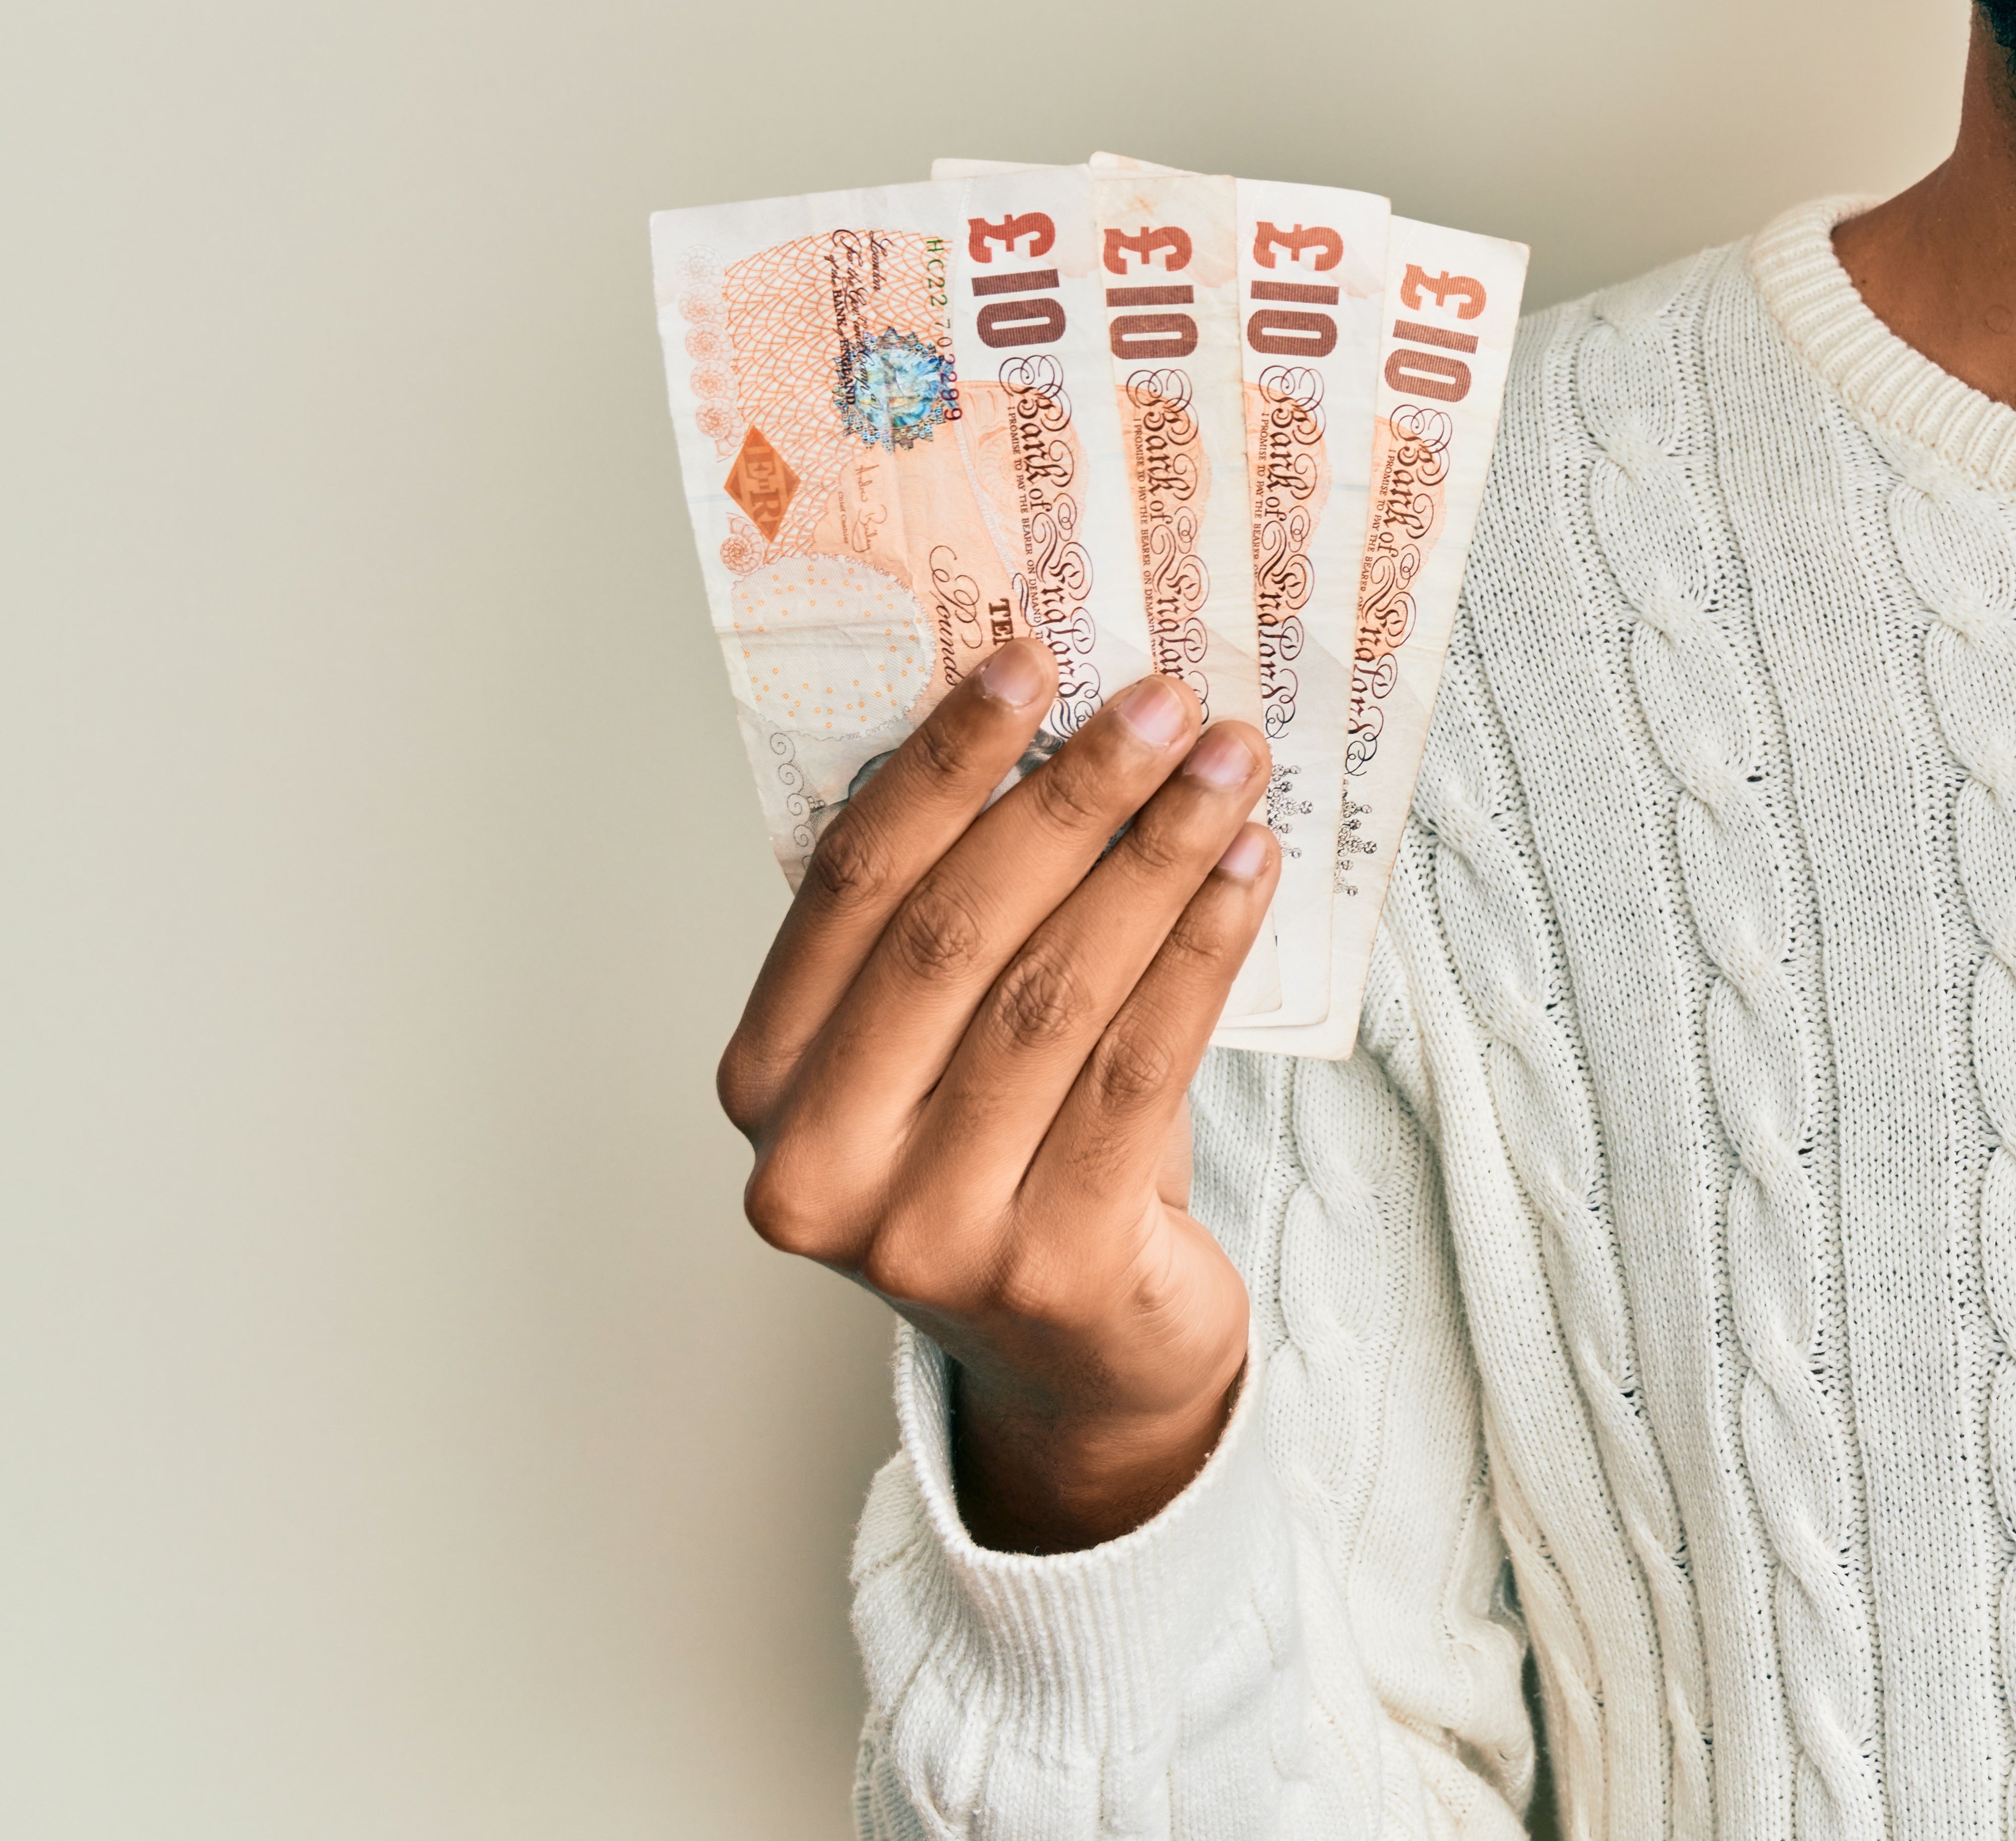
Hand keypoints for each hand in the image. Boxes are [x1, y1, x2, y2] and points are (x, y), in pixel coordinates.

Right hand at [717, 639, 1278, 1551]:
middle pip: (957, 933)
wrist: (1081, 1354)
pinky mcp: (1049, 1268)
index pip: (851, 887)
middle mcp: (822, 1167)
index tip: (1029, 661)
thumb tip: (1049, 723)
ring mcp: (929, 1231)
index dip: (941, 764)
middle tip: (1164, 703)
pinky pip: (1141, 1067)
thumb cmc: (1012, 1156)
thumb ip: (954, 919)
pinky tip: (1249, 872)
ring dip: (1156, 859)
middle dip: (1071, 799)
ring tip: (1230, 769)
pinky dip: (1201, 951)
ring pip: (1058, 994)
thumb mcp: (941, 1046)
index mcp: (766, 1085)